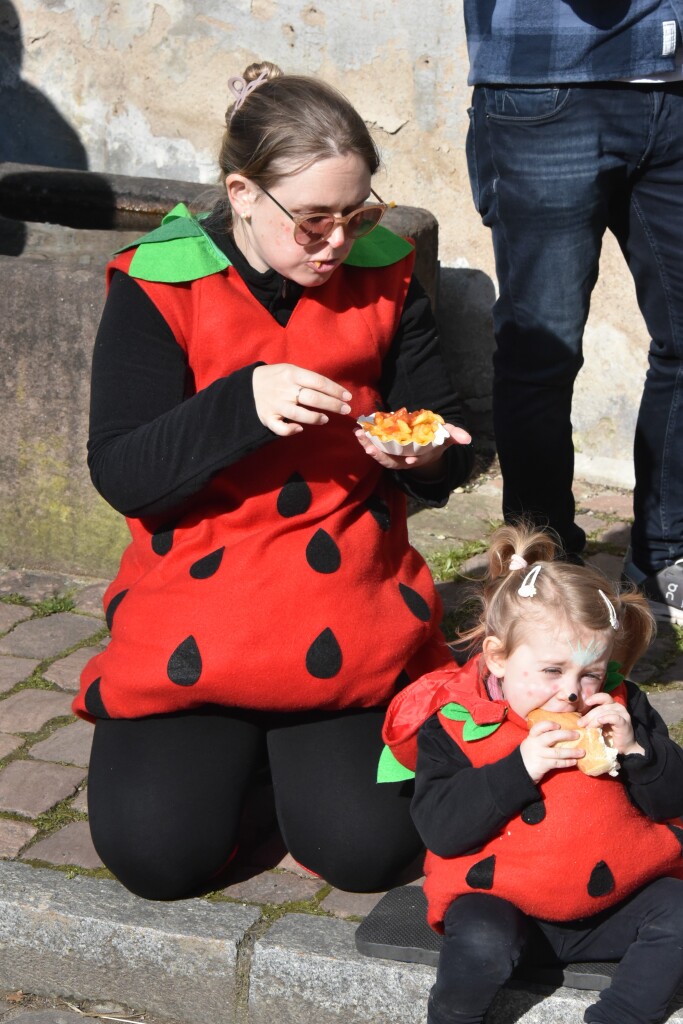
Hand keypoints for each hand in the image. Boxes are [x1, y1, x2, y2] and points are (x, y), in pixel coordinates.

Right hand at [252, 364, 351, 435]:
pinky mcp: (268, 418)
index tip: (348, 397)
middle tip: (346, 410)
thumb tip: (331, 390)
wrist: (246, 386)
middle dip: (333, 405)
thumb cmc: (274, 378)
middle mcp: (285, 389)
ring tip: (325, 419)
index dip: (336, 390)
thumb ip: (307, 378)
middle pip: (313, 398)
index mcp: (291, 373)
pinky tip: (300, 428)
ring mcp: (276, 404)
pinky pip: (281, 428)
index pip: (319, 382)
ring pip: (299, 414)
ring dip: (315, 418)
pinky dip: (291, 430)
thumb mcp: (289, 369)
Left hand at [354, 422, 471, 471]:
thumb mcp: (446, 437)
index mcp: (419, 457)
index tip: (408, 460)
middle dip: (381, 455)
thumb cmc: (436, 439)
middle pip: (392, 460)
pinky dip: (366, 441)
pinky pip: (374, 447)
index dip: (411, 460)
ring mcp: (394, 455)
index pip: (414, 461)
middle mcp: (404, 459)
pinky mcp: (386, 448)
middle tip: (370, 448)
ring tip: (360, 437)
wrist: (425, 442)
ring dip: (369, 447)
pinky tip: (358, 432)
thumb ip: (455, 435)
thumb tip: (468, 438)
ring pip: (380, 455)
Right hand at [520, 721, 583, 782]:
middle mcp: (535, 744)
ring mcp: (538, 754)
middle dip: (566, 735)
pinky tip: (574, 762)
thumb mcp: (532, 743)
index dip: (549, 724)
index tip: (559, 725)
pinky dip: (567, 762)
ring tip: (582, 752)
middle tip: (578, 735)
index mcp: (532, 736)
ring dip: (571, 752)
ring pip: (557, 752)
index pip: (539, 727)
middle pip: (551, 737)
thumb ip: (542, 737)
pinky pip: (557, 763)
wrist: (520, 770)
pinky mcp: (542, 765)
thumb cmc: (530, 754)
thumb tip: (562, 732)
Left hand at [579, 693, 643, 756]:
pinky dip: (606, 718)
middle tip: (580, 723)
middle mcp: (618, 707)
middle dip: (589, 715)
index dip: (594, 698)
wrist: (622, 749)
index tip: (586, 703)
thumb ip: (592, 719)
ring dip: (594, 720)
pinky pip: (614, 718)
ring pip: (606, 712)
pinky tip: (600, 721)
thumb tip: (578, 719)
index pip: (603, 697)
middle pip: (601, 706)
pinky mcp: (624, 723)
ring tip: (588, 728)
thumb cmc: (609, 736)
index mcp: (611, 705)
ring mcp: (623, 714)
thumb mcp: (598, 725)